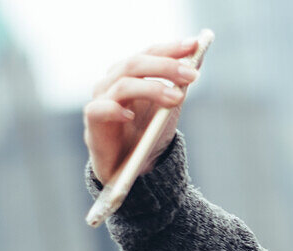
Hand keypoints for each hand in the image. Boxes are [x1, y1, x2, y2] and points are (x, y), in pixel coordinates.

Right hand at [83, 38, 201, 183]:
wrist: (130, 165)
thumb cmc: (147, 131)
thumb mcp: (168, 105)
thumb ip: (179, 83)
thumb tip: (198, 58)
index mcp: (131, 73)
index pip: (149, 53)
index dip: (171, 48)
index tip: (195, 44)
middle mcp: (113, 81)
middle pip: (135, 64)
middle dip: (166, 67)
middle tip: (192, 75)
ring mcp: (101, 99)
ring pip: (123, 85)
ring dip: (152, 89)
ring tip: (177, 98)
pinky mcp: (93, 122)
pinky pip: (99, 110)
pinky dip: (114, 110)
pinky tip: (129, 115)